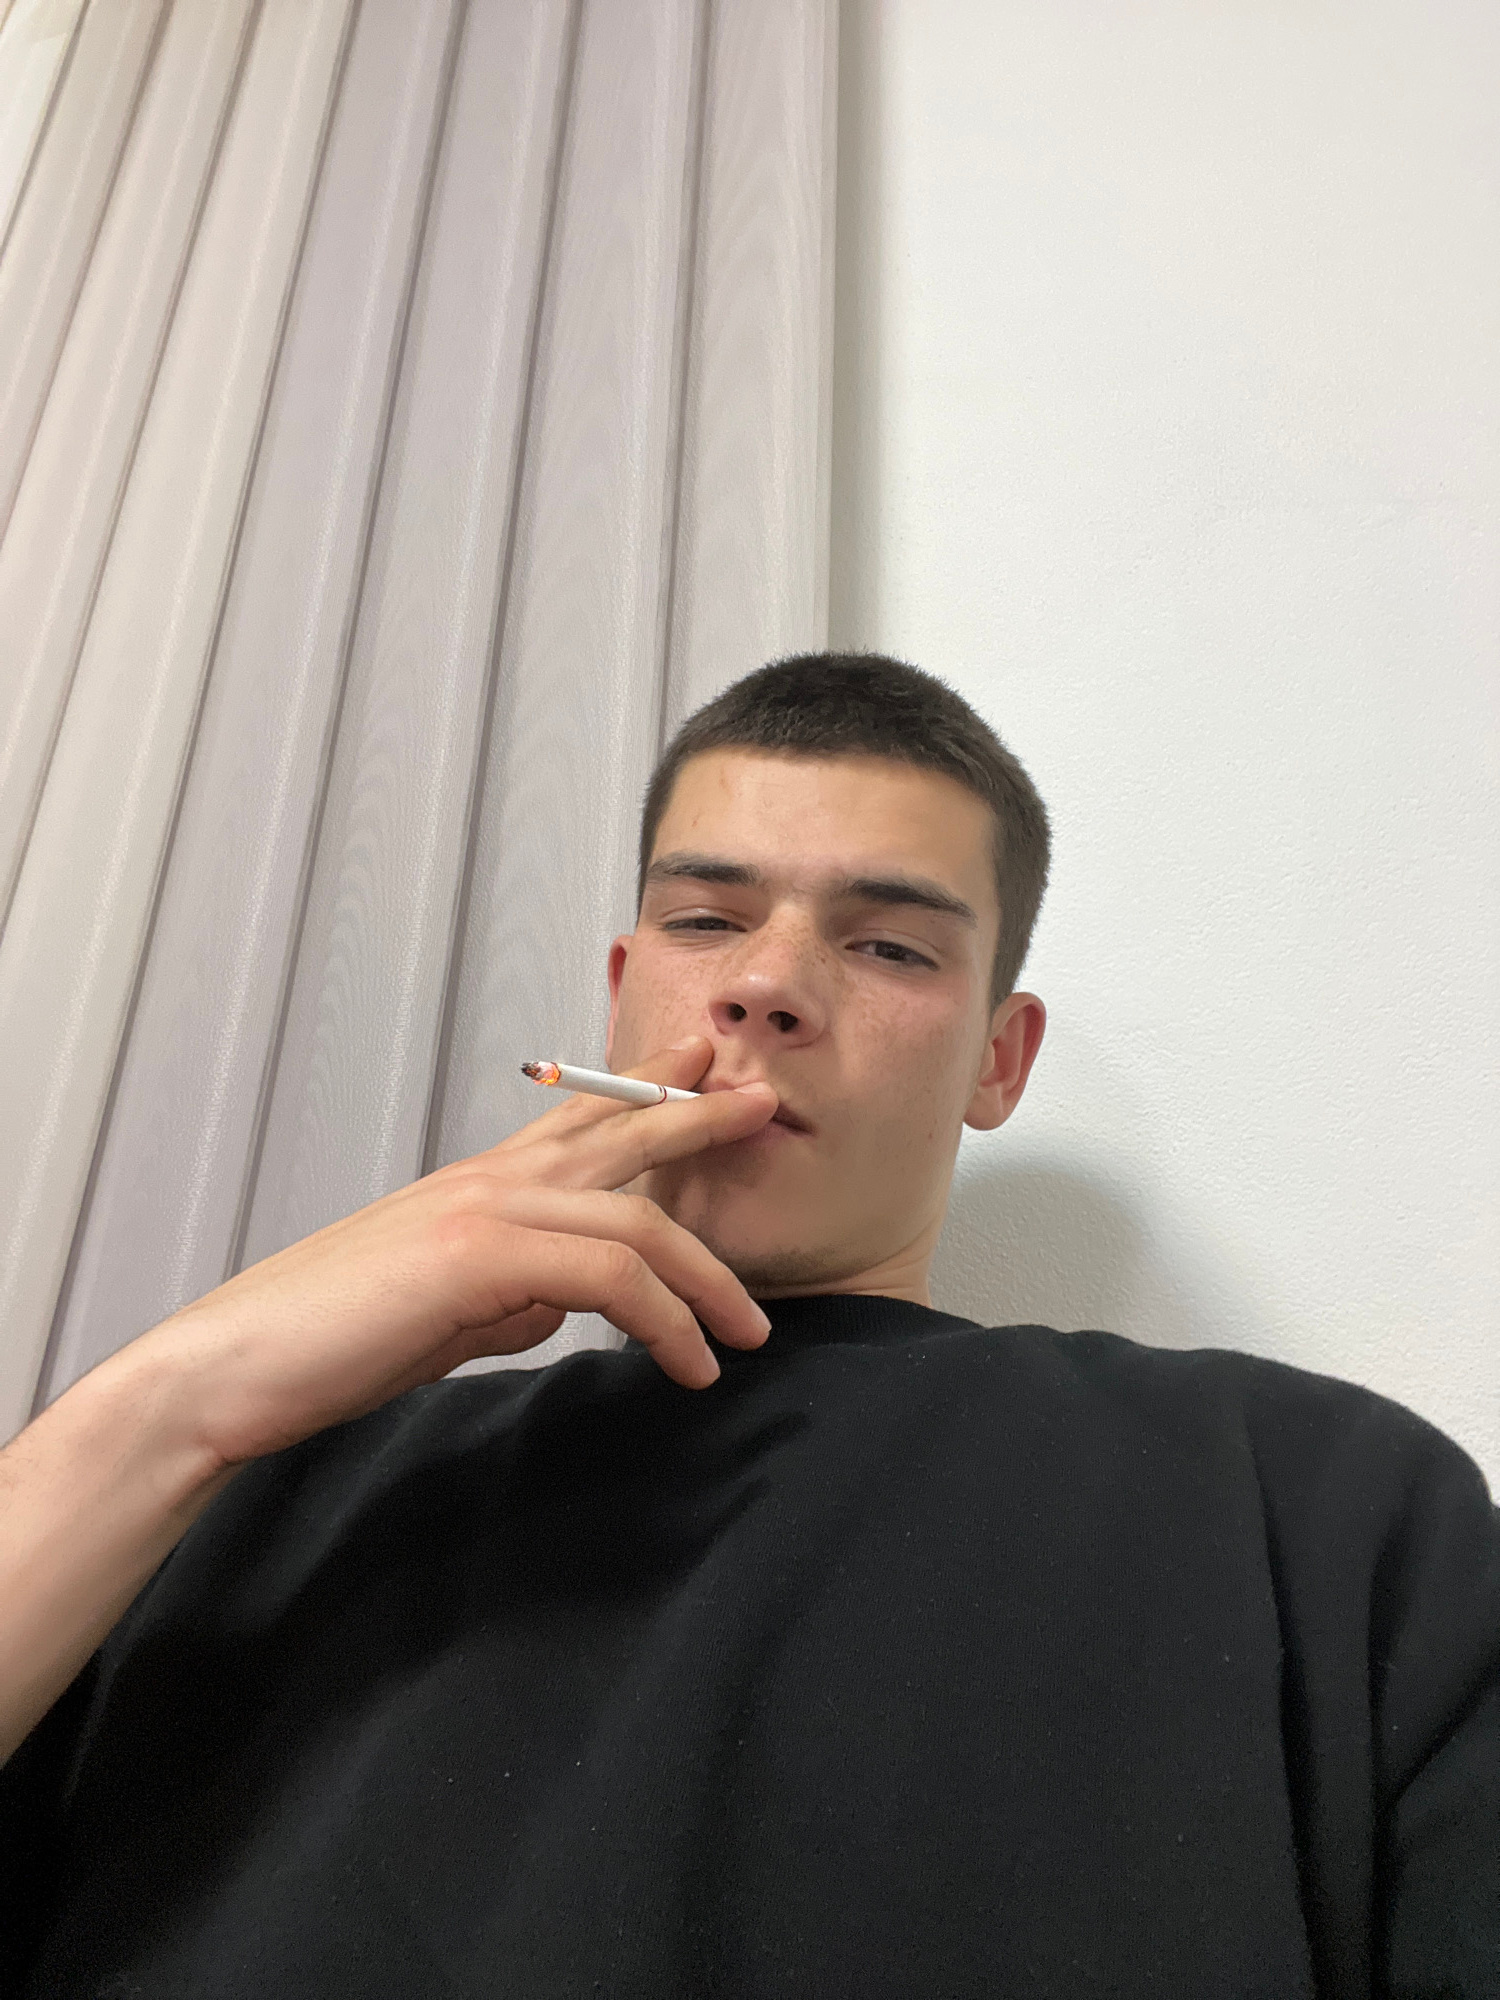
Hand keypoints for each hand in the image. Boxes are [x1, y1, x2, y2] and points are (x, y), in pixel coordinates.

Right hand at [130, 1037, 777, 1470]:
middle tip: (764, 1101)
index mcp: (479, 1185)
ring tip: (752, 1331)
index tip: (703, 1064)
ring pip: (633, 1215)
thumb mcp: (445, 1313)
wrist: (237, 1367)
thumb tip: (565, 1305)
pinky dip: (664, 1323)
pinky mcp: (477, 1258)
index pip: (577, 1118)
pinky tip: (688, 1367)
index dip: (645, 1086)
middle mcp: (487, 1180)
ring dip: (707, 1278)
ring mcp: (482, 1210)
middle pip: (618, 1130)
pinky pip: (609, 1278)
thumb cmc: (332, 1342)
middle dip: (698, 1115)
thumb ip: (510, 1296)